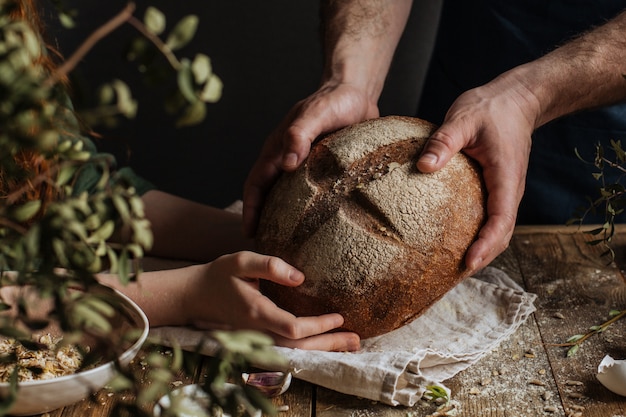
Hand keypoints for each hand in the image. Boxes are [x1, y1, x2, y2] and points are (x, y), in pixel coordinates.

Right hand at [188, 251, 360, 351]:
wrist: (194, 296)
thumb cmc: (218, 275)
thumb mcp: (241, 261)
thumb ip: (269, 265)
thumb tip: (300, 277)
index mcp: (256, 313)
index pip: (294, 328)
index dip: (319, 325)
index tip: (339, 315)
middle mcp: (258, 332)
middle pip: (299, 347)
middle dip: (329, 344)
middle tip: (357, 340)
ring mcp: (257, 339)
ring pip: (294, 352)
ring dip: (322, 349)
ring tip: (349, 344)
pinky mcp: (258, 340)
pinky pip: (287, 349)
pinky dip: (309, 349)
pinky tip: (325, 343)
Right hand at [243, 82, 377, 235]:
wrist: (355, 92)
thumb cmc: (334, 100)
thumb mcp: (316, 113)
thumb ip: (300, 134)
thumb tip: (286, 164)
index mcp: (278, 149)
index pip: (256, 184)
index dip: (250, 209)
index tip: (249, 233)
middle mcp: (287, 161)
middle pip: (268, 196)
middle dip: (264, 221)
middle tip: (269, 248)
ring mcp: (305, 167)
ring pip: (289, 198)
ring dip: (286, 219)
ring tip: (291, 245)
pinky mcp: (324, 170)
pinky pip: (313, 195)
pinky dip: (311, 211)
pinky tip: (321, 229)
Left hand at [416, 72, 538, 273]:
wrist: (517, 99)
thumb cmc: (491, 108)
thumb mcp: (464, 118)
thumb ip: (444, 140)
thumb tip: (423, 166)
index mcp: (505, 176)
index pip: (501, 219)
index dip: (487, 244)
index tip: (469, 262)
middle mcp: (509, 189)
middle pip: (501, 234)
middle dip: (482, 256)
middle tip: (453, 276)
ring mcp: (504, 190)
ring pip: (497, 229)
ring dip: (481, 249)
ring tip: (453, 268)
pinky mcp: (497, 188)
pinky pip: (490, 217)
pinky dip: (478, 234)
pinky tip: (455, 240)